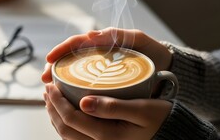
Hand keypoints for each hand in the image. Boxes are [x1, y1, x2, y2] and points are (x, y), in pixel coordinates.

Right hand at [41, 27, 171, 82]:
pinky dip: (73, 90)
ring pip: (76, 74)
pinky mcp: (107, 86)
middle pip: (71, 60)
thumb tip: (91, 35)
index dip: (61, 49)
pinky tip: (66, 98)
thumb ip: (117, 34)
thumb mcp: (138, 38)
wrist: (169, 70)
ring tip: (50, 88)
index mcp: (104, 43)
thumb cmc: (153, 52)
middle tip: (45, 78)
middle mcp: (100, 57)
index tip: (50, 59)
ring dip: (60, 79)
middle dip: (55, 67)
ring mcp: (102, 72)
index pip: (77, 44)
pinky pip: (86, 87)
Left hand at [44, 84, 171, 139]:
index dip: (57, 102)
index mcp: (107, 136)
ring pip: (68, 136)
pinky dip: (66, 124)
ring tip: (51, 98)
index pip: (71, 119)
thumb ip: (113, 107)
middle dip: (52, 108)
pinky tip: (67, 111)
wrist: (172, 133)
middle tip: (47, 88)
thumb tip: (83, 102)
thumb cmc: (160, 118)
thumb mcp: (141, 109)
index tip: (51, 84)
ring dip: (56, 116)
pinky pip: (78, 138)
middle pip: (65, 129)